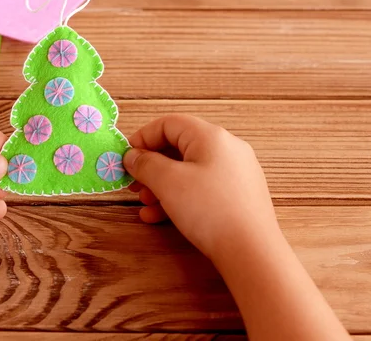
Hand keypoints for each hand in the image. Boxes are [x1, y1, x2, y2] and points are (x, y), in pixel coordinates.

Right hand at [123, 114, 277, 260]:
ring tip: (144, 204)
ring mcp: (235, 174)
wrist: (251, 252)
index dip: (142, 137)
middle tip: (133, 184)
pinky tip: (158, 217)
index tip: (125, 158)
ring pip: (189, 171)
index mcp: (211, 137)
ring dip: (161, 185)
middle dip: (151, 166)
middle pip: (179, 148)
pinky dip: (178, 198)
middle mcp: (227, 149)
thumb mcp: (168, 182)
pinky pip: (201, 189)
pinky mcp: (238, 197)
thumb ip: (145, 164)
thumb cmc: (208, 209)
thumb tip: (132, 156)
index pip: (169, 124)